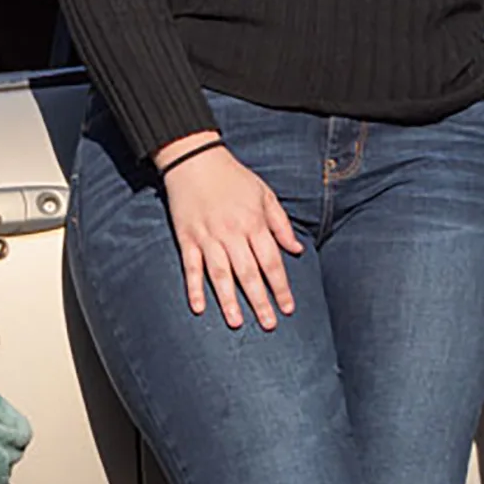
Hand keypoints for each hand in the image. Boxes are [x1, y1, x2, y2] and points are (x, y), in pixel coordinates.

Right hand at [154, 132, 302, 330]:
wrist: (194, 158)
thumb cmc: (233, 177)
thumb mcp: (264, 194)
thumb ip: (281, 224)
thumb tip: (296, 250)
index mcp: (253, 222)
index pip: (271, 262)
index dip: (280, 287)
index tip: (288, 308)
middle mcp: (232, 232)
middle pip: (248, 273)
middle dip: (260, 301)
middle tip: (268, 324)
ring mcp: (207, 236)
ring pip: (220, 274)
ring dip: (228, 300)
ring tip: (236, 324)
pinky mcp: (187, 237)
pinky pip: (191, 267)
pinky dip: (194, 287)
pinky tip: (199, 307)